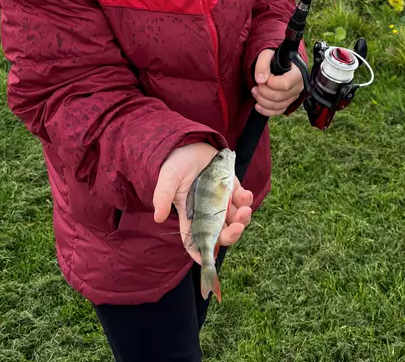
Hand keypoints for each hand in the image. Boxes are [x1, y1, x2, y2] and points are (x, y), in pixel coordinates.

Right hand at [153, 143, 253, 262]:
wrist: (189, 144)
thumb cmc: (175, 164)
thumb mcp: (168, 179)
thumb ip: (163, 197)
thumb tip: (158, 217)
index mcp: (191, 216)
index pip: (195, 240)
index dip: (201, 252)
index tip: (207, 261)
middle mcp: (208, 213)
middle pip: (221, 233)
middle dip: (231, 235)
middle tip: (237, 228)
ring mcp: (221, 202)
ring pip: (235, 219)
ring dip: (243, 219)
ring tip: (244, 210)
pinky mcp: (232, 189)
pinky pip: (243, 200)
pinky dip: (246, 200)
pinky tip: (244, 194)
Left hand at [251, 49, 303, 115]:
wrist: (277, 64)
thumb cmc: (274, 58)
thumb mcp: (266, 55)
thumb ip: (263, 64)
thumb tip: (260, 80)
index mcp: (297, 73)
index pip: (285, 84)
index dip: (271, 83)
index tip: (263, 78)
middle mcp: (298, 86)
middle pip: (280, 96)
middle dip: (264, 92)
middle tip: (255, 86)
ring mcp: (293, 96)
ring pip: (278, 105)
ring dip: (262, 101)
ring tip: (254, 91)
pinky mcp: (287, 103)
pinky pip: (278, 112)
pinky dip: (266, 111)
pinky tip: (257, 106)